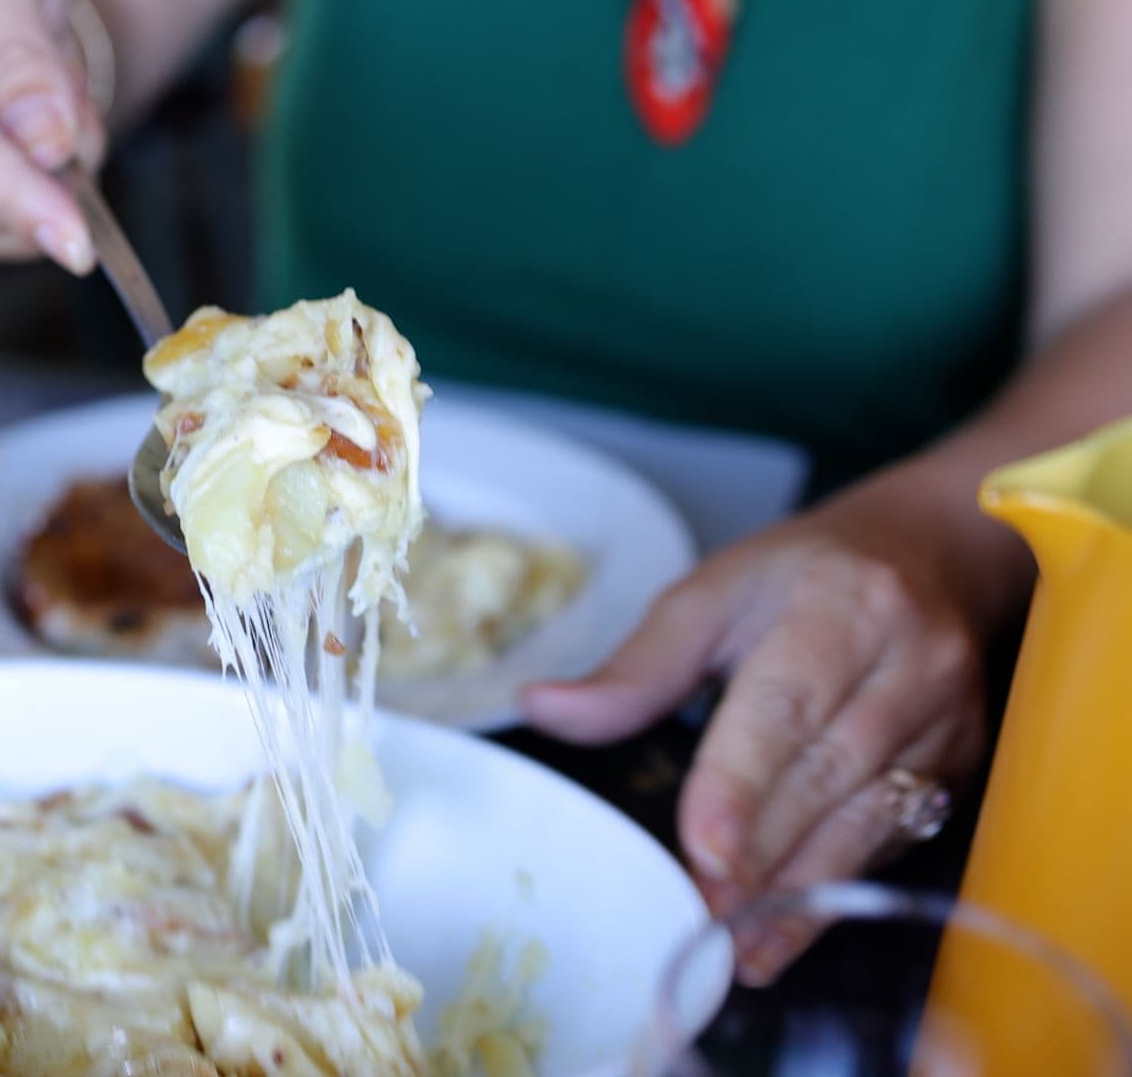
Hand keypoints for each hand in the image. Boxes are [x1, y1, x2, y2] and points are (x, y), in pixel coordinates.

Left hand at [522, 474, 1008, 983]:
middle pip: (829, 773)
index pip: (785, 707)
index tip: (704, 850)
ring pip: (870, 818)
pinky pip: (897, 837)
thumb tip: (541, 708)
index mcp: (840, 604)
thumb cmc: (799, 578)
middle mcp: (910, 660)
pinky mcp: (961, 762)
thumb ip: (633, 667)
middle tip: (705, 916)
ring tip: (742, 946)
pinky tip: (790, 930)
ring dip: (803, 892)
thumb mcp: (708, 597)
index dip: (742, 784)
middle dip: (763, 854)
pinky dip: (838, 889)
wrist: (926, 555)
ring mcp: (945, 716)